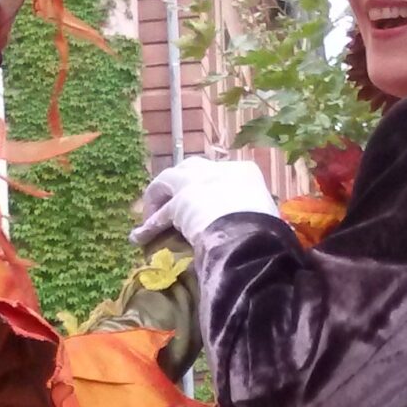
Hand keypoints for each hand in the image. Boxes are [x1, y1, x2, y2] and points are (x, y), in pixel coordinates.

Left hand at [130, 157, 279, 250]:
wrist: (252, 235)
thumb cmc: (267, 231)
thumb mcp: (266, 218)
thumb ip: (255, 217)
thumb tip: (259, 232)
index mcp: (245, 173)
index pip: (223, 173)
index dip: (209, 187)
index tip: (204, 202)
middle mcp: (219, 170)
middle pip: (191, 168)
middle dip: (180, 182)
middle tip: (173, 202)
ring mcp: (197, 182)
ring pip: (169, 181)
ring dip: (158, 198)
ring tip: (149, 217)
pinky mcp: (180, 201)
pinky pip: (160, 215)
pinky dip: (149, 226)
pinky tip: (140, 238)